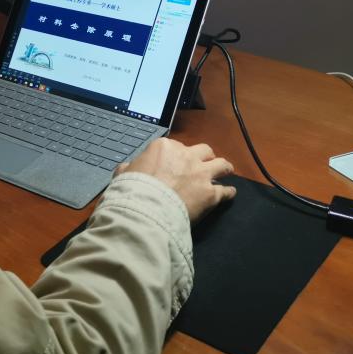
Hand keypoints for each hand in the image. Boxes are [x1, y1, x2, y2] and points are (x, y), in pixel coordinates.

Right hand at [114, 138, 235, 221]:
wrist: (147, 207)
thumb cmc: (133, 189)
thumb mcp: (124, 172)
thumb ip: (129, 167)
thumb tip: (127, 169)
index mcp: (165, 147)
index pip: (175, 146)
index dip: (176, 156)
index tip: (175, 164)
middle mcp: (186, 156)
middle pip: (204, 150)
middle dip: (204, 157)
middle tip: (202, 165)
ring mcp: (201, 174)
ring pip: (221, 165)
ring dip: (223, 168)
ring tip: (225, 172)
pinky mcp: (211, 193)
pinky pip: (225, 191)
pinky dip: (228, 192)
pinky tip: (229, 194)